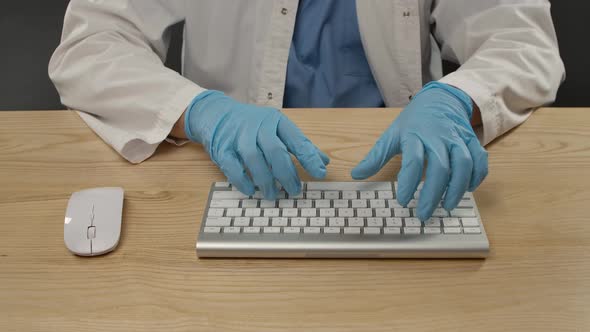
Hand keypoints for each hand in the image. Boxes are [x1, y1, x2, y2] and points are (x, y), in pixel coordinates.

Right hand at [185, 90, 329, 198]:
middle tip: (295, 191)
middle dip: (287, 174)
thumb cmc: (253, 124)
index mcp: (276, 121)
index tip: (320, 173)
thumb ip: (300, 144)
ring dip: (265, 180)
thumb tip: (324, 161)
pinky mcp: (223, 148)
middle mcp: (258, 127)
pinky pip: (233, 166)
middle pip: (275, 151)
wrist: (216, 113)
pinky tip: (251, 191)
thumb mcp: (278, 128)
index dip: (309, 158)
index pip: (296, 140)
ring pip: (254, 159)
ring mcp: (239, 137)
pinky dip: (243, 181)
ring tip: (273, 195)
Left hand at [351, 82, 487, 220]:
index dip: (409, 182)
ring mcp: (458, 138)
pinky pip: (480, 160)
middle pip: (440, 167)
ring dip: (457, 188)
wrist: (440, 100)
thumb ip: (375, 157)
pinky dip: (476, 177)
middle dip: (433, 194)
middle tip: (423, 214)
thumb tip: (356, 175)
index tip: (403, 201)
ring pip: (464, 164)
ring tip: (447, 206)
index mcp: (415, 135)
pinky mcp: (472, 141)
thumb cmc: (414, 122)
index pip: (413, 160)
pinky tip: (467, 190)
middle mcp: (439, 137)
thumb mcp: (391, 135)